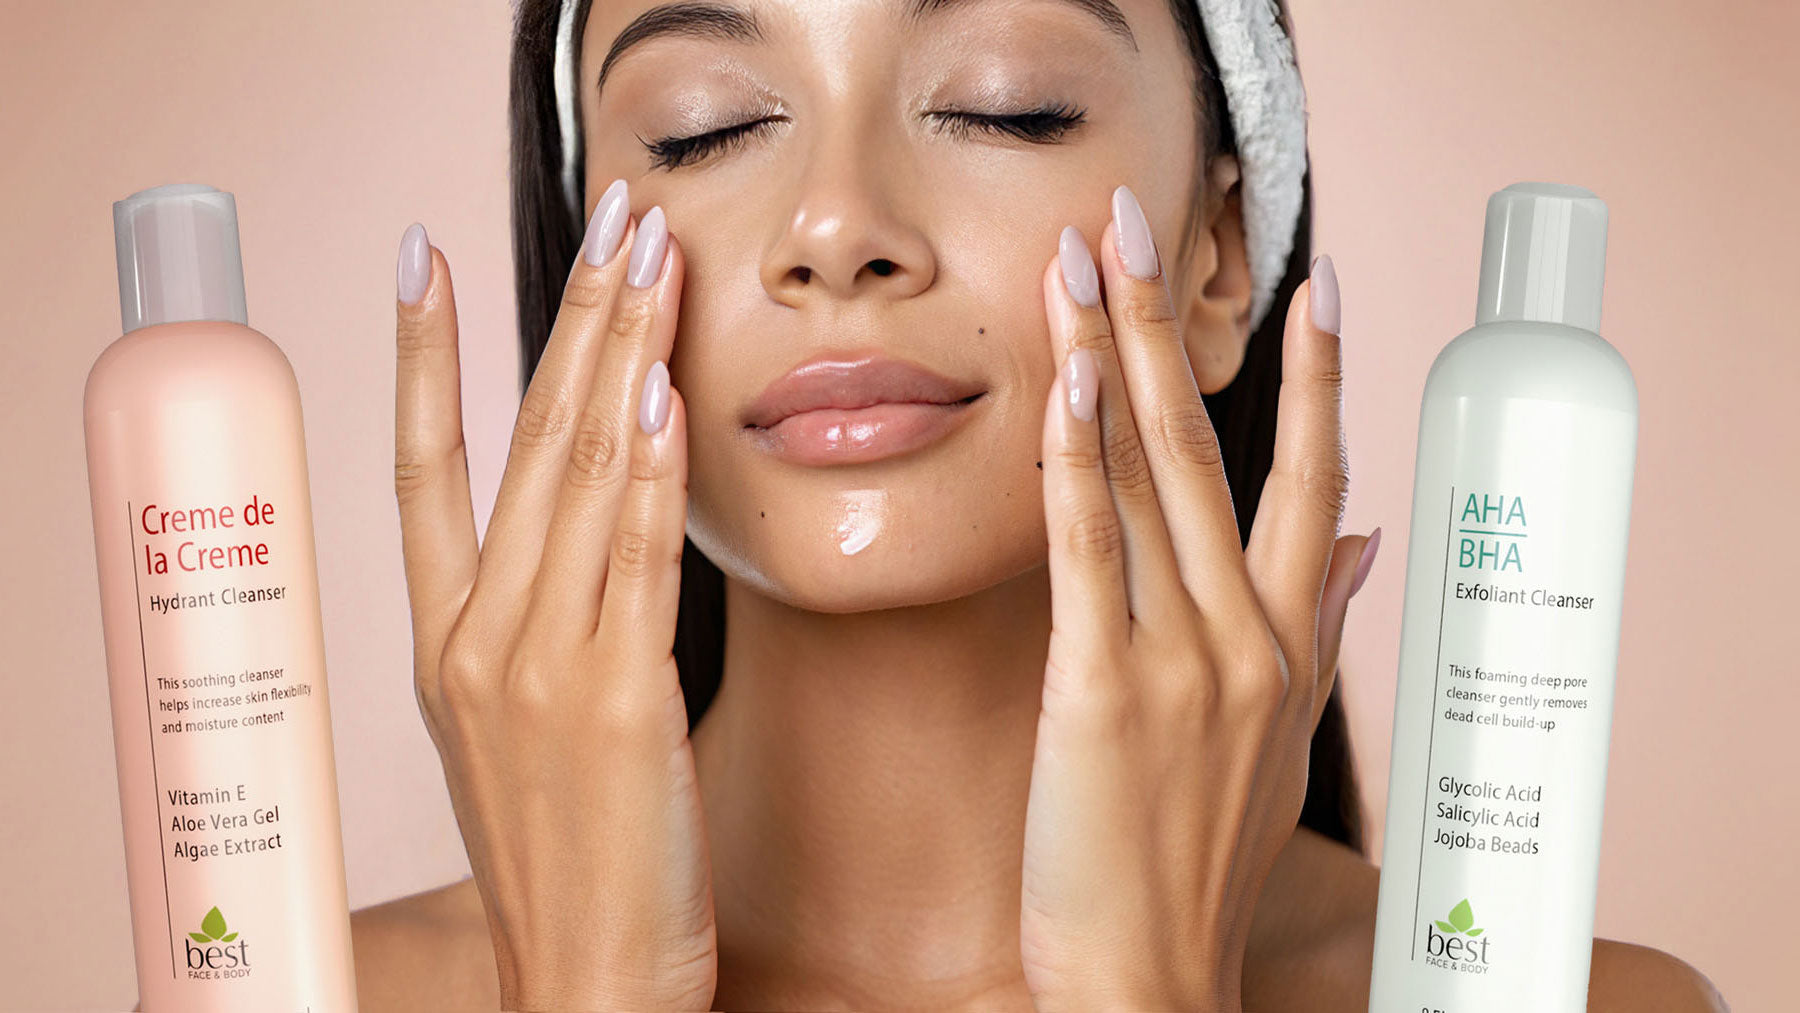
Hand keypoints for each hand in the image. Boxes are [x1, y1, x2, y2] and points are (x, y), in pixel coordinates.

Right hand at [391, 182, 715, 1010]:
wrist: (582, 982)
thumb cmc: (568, 857)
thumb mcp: (516, 731)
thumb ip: (537, 624)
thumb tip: (590, 524)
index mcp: (444, 647)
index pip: (420, 471)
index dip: (425, 357)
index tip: (426, 257)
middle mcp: (479, 641)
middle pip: (522, 442)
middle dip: (575, 316)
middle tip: (615, 218)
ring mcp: (542, 667)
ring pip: (582, 477)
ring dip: (623, 355)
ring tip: (654, 260)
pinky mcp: (619, 700)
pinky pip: (638, 558)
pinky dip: (652, 471)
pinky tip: (668, 394)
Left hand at [1018, 186, 1377, 1010]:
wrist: (1152, 980)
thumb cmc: (1199, 864)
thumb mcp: (1281, 743)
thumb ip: (1317, 632)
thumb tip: (1362, 540)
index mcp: (1289, 645)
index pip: (1318, 480)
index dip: (1321, 378)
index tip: (1319, 285)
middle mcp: (1249, 638)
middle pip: (1214, 448)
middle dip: (1170, 322)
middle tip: (1135, 219)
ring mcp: (1184, 660)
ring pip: (1151, 477)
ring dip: (1114, 355)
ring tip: (1080, 259)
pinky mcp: (1104, 692)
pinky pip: (1092, 552)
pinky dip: (1079, 461)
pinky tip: (1068, 384)